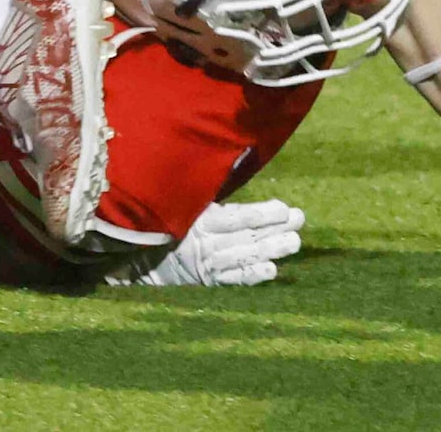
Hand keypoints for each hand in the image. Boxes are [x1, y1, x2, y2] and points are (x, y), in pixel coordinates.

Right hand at [115, 201, 305, 287]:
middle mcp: (206, 243)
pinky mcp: (208, 282)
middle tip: (299, 220)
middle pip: (248, 237)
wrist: (141, 259)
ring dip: (272, 250)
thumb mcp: (186, 200)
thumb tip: (237, 158)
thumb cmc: (168, 219)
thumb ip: (209, 187)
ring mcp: (208, 265)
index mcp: (200, 219)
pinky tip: (272, 271)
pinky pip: (234, 281)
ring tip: (294, 242)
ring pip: (246, 257)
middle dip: (276, 229)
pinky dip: (253, 276)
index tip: (285, 208)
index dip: (263, 214)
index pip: (238, 217)